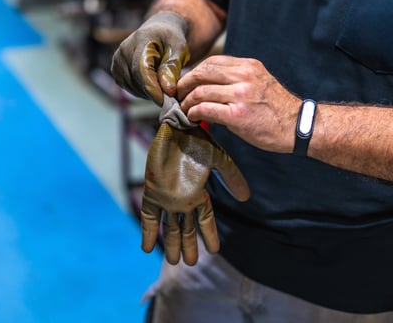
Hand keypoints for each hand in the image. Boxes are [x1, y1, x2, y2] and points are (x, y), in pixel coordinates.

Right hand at [111, 11, 190, 104]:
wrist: (157, 31)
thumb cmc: (170, 39)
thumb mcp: (179, 48)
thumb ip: (172, 68)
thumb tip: (168, 90)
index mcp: (140, 40)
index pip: (142, 70)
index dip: (153, 88)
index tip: (166, 102)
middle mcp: (124, 50)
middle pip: (137, 81)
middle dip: (155, 92)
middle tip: (171, 97)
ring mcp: (117, 61)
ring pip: (133, 87)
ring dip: (149, 92)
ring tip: (163, 85)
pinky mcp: (116, 71)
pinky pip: (129, 88)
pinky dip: (142, 91)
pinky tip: (153, 84)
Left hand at [142, 123, 249, 264]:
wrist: (176, 128)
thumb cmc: (198, 141)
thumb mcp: (219, 160)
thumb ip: (231, 177)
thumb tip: (246, 197)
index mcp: (198, 193)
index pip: (205, 220)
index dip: (209, 235)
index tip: (215, 251)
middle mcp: (182, 199)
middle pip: (186, 228)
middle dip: (187, 245)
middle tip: (189, 263)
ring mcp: (167, 197)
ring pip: (169, 227)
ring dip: (171, 244)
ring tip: (174, 261)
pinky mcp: (152, 193)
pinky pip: (149, 217)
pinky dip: (148, 232)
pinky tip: (147, 248)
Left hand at [178, 55, 302, 152]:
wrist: (298, 127)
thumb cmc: (278, 109)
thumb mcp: (260, 83)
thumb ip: (237, 80)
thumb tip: (209, 87)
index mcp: (249, 66)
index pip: (212, 62)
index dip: (194, 72)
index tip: (186, 82)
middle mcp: (244, 76)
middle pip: (202, 72)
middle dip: (184, 84)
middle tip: (178, 94)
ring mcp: (240, 94)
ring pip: (200, 91)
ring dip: (187, 101)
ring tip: (184, 109)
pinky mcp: (237, 114)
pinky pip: (205, 109)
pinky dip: (193, 113)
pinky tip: (192, 117)